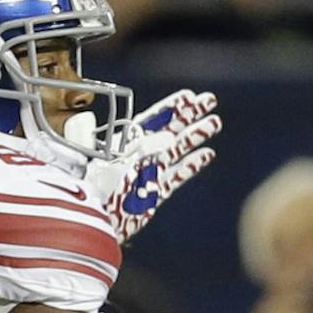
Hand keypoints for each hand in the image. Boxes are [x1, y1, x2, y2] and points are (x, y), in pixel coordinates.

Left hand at [84, 90, 219, 243]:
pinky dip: (193, 164)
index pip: (154, 118)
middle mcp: (142, 154)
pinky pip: (178, 175)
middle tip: (209, 100)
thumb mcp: (122, 159)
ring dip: (196, 135)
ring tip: (214, 122)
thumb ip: (146, 147)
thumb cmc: (101, 186)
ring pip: (178, 149)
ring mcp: (150, 172)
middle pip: (170, 129)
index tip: (190, 96)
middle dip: (190, 114)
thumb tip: (169, 136)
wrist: (97, 216)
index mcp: (129, 141)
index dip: (172, 106)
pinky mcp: (155, 192)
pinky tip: (207, 153)